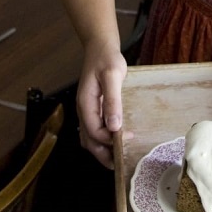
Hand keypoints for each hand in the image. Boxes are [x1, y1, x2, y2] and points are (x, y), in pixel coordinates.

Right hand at [76, 39, 128, 169]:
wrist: (100, 47)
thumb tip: (114, 126)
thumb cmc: (106, 59)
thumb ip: (112, 101)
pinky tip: (113, 141)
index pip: (94, 131)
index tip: (128, 138)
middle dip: (102, 154)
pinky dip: (101, 140)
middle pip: (88, 140)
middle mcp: (83, 110)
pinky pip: (92, 130)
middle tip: (119, 164)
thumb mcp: (112, 76)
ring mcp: (86, 110)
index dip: (110, 140)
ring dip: (101, 149)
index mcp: (85, 103)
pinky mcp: (92, 108)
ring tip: (117, 157)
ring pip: (89, 137)